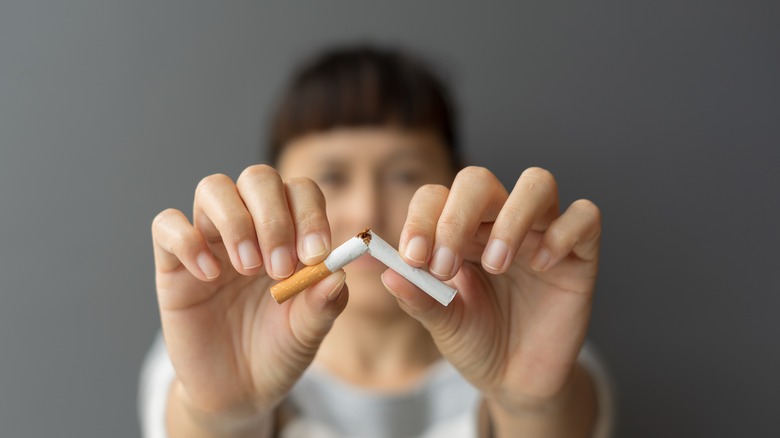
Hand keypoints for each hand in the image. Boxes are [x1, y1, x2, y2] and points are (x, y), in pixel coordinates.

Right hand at [151, 165, 347, 429]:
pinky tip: (210, 276)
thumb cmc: (278, 352)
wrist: (237, 391)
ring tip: (247, 268)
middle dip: (273, 217)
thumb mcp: (308, 333)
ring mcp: (210, 240)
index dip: (310, 214)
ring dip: (235, 222)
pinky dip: (188, 241)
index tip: (316, 255)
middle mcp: (251, 227)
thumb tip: (337, 272)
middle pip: (258, 178)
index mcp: (291, 234)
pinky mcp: (173, 263)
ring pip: (213, 188)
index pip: (301, 192)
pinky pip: (167, 224)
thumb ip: (324, 304)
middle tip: (279, 267)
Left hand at [385, 166, 600, 411]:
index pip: (436, 196)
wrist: (517, 381)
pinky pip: (585, 217)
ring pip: (537, 183)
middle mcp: (498, 223)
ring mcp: (541, 233)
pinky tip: (541, 266)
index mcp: (458, 232)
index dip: (421, 218)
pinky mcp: (579, 254)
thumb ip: (419, 299)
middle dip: (456, 217)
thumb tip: (388, 274)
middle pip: (479, 181)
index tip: (412, 258)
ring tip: (495, 264)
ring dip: (511, 218)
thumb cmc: (477, 342)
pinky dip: (563, 233)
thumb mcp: (443, 325)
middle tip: (445, 267)